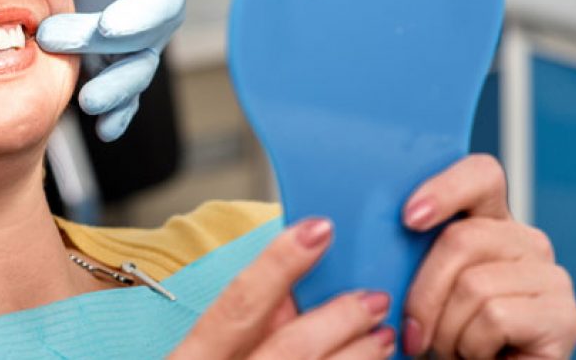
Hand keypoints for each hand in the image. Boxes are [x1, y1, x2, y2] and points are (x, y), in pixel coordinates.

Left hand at [37, 0, 196, 141]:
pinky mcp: (108, 62)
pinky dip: (118, 115)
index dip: (139, 16)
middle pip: (141, 43)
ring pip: (133, 75)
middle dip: (105, 51)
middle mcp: (155, 15)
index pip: (160, 1)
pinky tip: (104, 130)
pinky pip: (121, 93)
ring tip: (89, 104)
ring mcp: (132, 44)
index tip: (110, 25)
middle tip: (55, 40)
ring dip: (116, 94)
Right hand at [172, 219, 396, 359]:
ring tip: (381, 337)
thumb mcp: (194, 359)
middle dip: (339, 318)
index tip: (317, 229)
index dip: (279, 263)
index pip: (237, 305)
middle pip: (291, 348)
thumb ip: (230, 331)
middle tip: (371, 298)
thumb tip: (283, 294)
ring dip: (359, 356)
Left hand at [402, 154, 575, 357]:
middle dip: (423, 295)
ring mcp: (550, 276)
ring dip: (447, 330)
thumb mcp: (417, 286)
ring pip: (473, 284)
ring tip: (454, 347)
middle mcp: (524, 242)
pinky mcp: (563, 316)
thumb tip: (373, 238)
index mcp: (488, 223)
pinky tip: (481, 356)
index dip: (445, 189)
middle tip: (417, 332)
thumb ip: (407, 254)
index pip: (480, 175)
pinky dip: (472, 346)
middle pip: (461, 238)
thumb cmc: (440, 335)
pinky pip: (495, 317)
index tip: (409, 218)